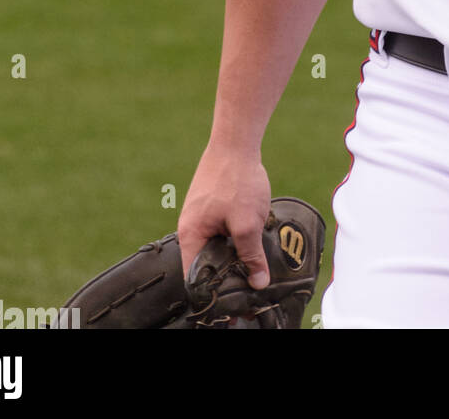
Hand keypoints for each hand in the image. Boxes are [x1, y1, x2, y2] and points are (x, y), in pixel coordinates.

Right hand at [178, 145, 271, 286]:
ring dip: (234, 256)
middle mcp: (192, 228)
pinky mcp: (214, 206)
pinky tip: (254, 239)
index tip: (229, 307)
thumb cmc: (236, 180)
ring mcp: (202, 215)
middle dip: (225, 277)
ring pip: (217, 247)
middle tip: (247, 289)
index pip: (194, 278)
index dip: (210, 295)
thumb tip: (257, 283)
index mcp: (191, 236)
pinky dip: (236, 238)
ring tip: (253, 266)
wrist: (236, 141)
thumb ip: (251, 255)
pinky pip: (223, 231)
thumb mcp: (247, 223)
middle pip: (205, 264)